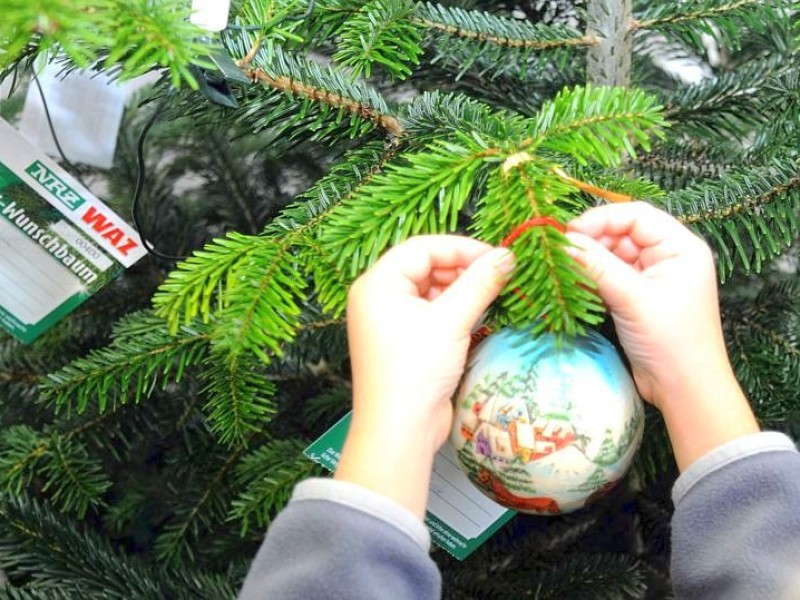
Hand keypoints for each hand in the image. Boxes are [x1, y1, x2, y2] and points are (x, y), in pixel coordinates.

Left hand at [336, 236, 513, 516]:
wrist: (399, 430)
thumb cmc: (417, 369)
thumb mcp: (452, 320)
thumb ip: (480, 282)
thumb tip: (507, 255)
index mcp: (377, 283)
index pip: (422, 247)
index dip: (462, 248)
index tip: (498, 257)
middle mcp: (378, 298)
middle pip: (425, 267)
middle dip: (463, 269)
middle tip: (499, 276)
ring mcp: (389, 321)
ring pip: (431, 291)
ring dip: (462, 290)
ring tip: (492, 295)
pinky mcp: (404, 342)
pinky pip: (431, 313)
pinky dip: (455, 310)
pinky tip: (478, 314)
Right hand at [566, 202, 758, 469]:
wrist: (684, 390)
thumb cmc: (671, 340)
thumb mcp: (632, 298)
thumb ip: (597, 266)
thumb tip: (562, 242)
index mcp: (680, 248)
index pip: (636, 216)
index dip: (602, 219)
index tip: (569, 233)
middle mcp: (667, 257)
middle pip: (622, 234)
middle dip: (592, 241)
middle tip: (560, 253)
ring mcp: (651, 279)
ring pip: (612, 256)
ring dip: (588, 261)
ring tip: (563, 270)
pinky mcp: (636, 299)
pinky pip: (609, 277)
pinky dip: (591, 279)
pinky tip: (573, 284)